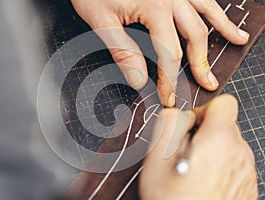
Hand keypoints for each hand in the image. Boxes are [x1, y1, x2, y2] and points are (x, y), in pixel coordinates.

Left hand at [71, 0, 249, 106]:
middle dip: (200, 63)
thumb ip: (123, 50)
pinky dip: (213, 8)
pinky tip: (219, 15)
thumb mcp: (102, 21)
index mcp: (154, 7)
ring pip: (207, 11)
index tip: (168, 96)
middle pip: (194, 36)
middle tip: (207, 83)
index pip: (170, 53)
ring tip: (238, 40)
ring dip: (223, 29)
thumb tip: (139, 79)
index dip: (170, 79)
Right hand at [139, 95, 257, 199]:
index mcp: (219, 140)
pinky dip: (220, 167)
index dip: (204, 110)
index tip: (191, 127)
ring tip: (193, 171)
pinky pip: (233, 164)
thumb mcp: (157, 156)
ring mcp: (246, 171)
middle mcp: (239, 153)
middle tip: (186, 153)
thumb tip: (177, 113)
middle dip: (204, 132)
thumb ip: (168, 123)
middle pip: (225, 126)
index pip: (223, 104)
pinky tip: (204, 183)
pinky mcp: (247, 186)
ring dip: (212, 150)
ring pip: (229, 146)